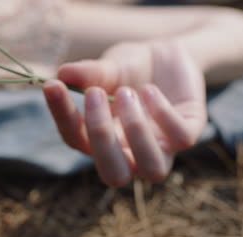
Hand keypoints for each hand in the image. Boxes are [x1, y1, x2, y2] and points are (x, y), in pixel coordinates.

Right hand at [43, 41, 206, 186]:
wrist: (166, 54)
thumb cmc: (128, 67)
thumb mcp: (106, 67)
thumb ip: (88, 73)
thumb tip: (62, 74)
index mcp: (101, 140)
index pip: (76, 140)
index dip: (62, 116)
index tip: (52, 86)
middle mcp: (130, 152)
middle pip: (114, 175)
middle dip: (101, 136)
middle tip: (94, 94)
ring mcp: (161, 147)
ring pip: (153, 170)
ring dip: (136, 131)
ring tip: (127, 92)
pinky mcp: (189, 132)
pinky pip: (180, 138)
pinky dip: (162, 113)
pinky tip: (150, 89)